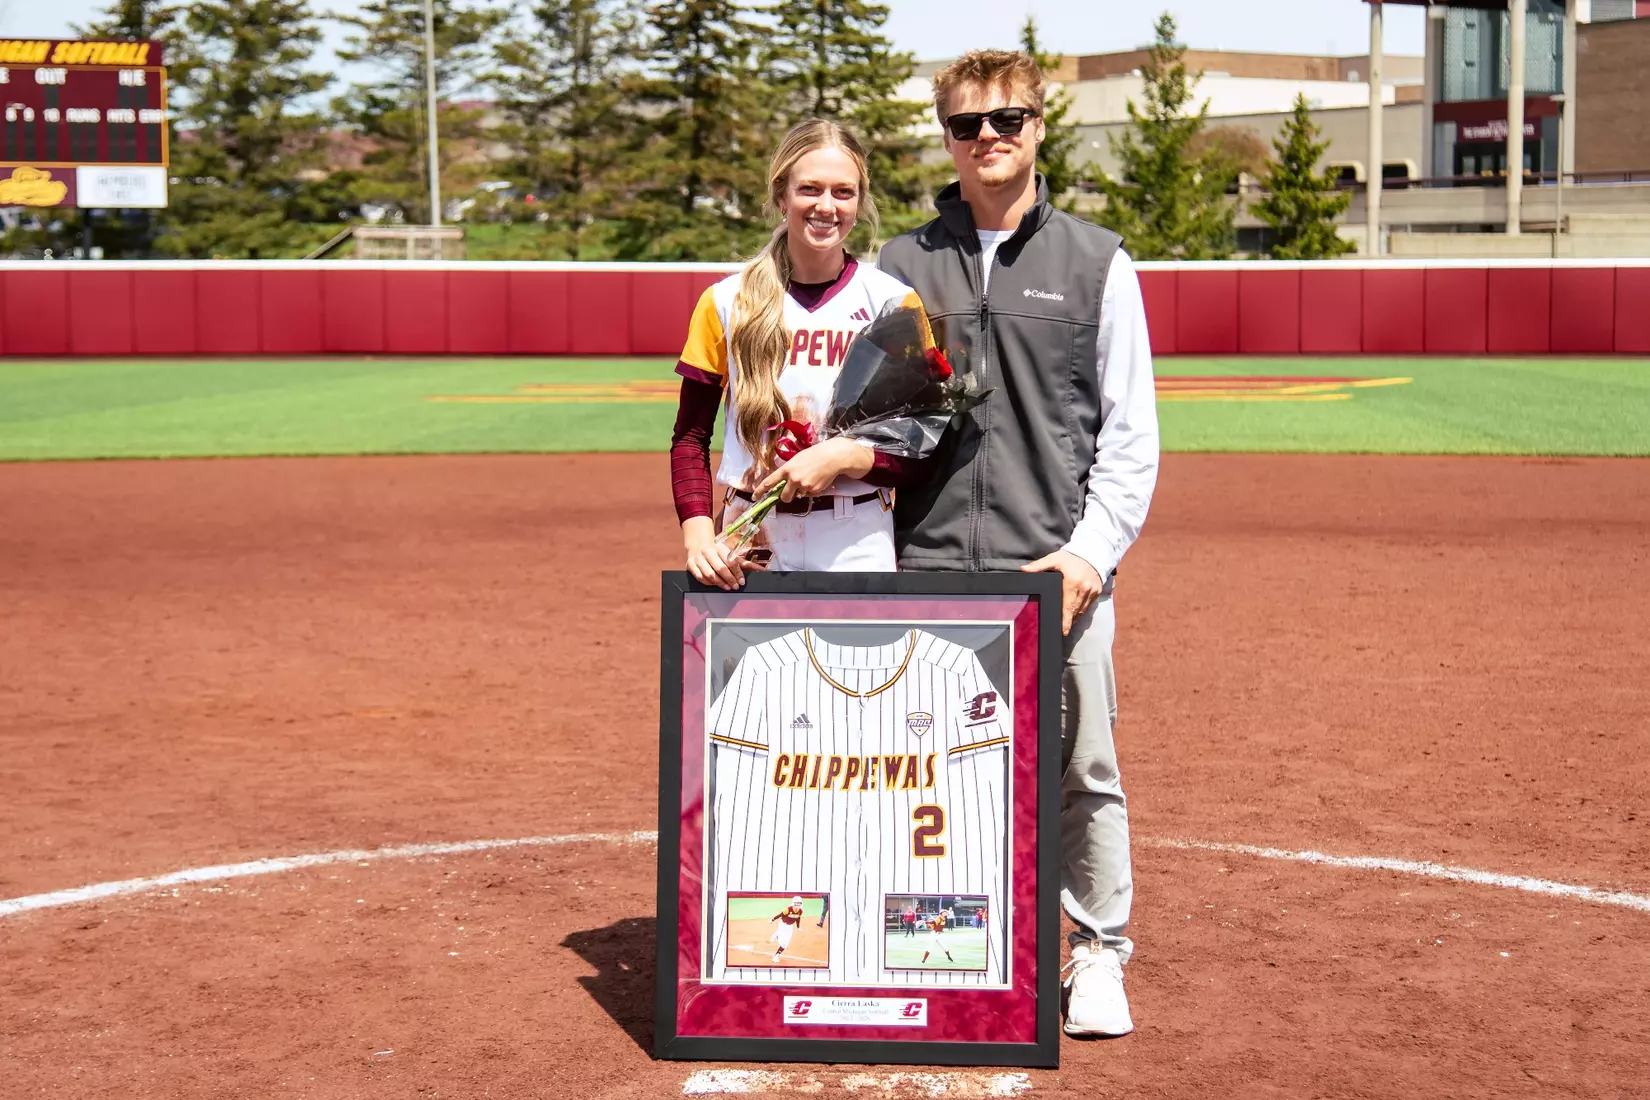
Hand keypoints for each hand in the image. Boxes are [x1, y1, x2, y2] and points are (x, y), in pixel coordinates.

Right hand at [682, 516, 765, 590]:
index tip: (742, 581)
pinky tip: (715, 585)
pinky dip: (708, 583)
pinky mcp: (690, 565)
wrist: (698, 547)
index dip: (737, 572)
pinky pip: (700, 577)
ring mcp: (698, 558)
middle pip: (720, 568)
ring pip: (709, 574)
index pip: (730, 561)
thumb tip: (763, 571)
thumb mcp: (732, 556)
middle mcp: (708, 551)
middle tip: (735, 586)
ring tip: (726, 587)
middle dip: (729, 579)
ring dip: (719, 583)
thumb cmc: (719, 554)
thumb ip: (747, 565)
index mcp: (720, 547)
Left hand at [754, 437, 874, 501]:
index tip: (754, 497)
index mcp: (786, 469)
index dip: (760, 491)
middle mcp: (793, 479)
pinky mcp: (813, 491)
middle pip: (784, 497)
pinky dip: (811, 490)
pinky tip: (816, 480)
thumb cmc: (814, 455)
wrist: (832, 457)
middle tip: (791, 491)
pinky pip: (808, 495)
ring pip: (798, 496)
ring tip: (809, 479)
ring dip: (801, 491)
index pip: (769, 482)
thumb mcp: (796, 460)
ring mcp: (804, 486)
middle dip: (786, 497)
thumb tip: (784, 483)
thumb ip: (788, 471)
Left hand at [1021, 549, 1104, 635]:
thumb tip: (1023, 570)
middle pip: (1075, 611)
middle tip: (1062, 629)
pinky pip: (1088, 605)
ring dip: (1075, 616)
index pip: (1068, 607)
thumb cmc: (1070, 557)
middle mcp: (1084, 589)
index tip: (1063, 632)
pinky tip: (1075, 611)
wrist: (1092, 552)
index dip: (1066, 621)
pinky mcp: (1098, 591)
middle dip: (1068, 621)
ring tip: (1067, 621)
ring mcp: (1092, 591)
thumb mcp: (1053, 559)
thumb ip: (1038, 566)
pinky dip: (1081, 609)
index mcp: (1072, 583)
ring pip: (1082, 610)